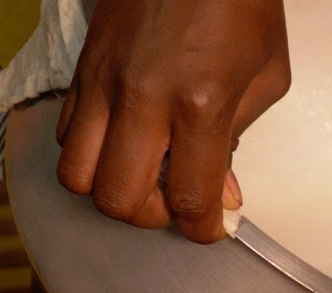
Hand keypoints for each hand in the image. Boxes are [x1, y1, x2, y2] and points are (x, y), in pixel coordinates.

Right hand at [55, 0, 289, 242]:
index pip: (189, 199)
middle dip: (149, 216)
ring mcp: (102, 83)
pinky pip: (65, 136)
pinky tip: (123, 142)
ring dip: (111, 188)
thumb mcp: (266, 76)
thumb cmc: (240, 1)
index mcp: (199, 104)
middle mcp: (141, 99)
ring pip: (76, 175)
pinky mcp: (81, 69)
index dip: (202, 230)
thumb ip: (237, 140)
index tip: (211, 227)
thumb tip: (219, 191)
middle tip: (174, 198)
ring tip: (144, 173)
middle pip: (117, 200)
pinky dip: (90, 154)